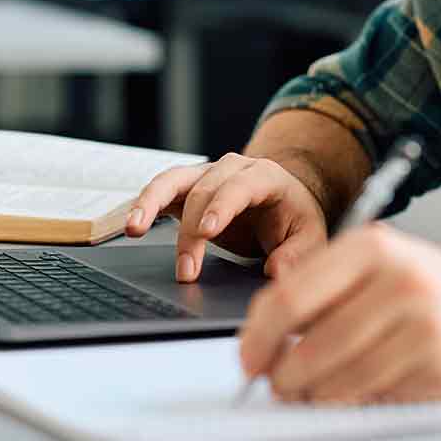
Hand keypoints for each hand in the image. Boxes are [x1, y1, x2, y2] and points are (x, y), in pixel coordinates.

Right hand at [125, 153, 328, 281]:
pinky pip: (162, 190)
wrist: (283, 203)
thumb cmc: (294, 220)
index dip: (222, 205)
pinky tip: (131, 225)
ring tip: (134, 229)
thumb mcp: (309, 238)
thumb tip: (277, 272)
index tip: (207, 231)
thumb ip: (297, 254)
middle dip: (191, 231)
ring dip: (152, 203)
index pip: (241, 185)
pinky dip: (144, 204)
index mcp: (266, 176)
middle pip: (204, 191)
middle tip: (186, 271)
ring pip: (174, 180)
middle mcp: (233, 168)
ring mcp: (207, 175)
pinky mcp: (188, 188)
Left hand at [238, 223, 440, 402]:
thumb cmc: (429, 284)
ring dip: (313, 394)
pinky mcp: (438, 367)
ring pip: (338, 380)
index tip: (248, 355)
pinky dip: (353, 400)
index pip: (292, 295)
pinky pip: (373, 397)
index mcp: (373, 246)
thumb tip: (264, 329)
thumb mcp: (379, 261)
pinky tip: (355, 387)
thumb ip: (323, 284)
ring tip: (310, 389)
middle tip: (275, 381)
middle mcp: (398, 281)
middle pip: (310, 345)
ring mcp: (422, 326)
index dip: (259, 334)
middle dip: (281, 374)